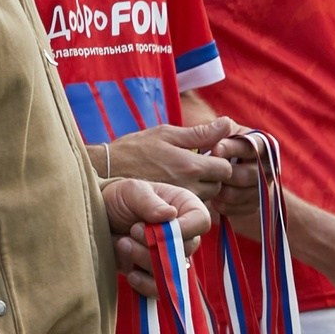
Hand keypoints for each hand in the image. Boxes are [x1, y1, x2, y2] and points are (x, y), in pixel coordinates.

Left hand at [102, 177, 212, 297]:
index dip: (184, 229)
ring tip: (123, 243)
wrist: (98, 217)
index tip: (158, 228)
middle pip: (186, 249)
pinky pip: (161, 290)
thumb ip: (149, 202)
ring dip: (145, 260)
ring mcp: (171, 257)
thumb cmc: (119, 198)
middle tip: (132, 230)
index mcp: (185, 208)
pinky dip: (145, 284)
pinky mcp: (155, 275)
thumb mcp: (132, 191)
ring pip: (172, 271)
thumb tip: (170, 215)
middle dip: (156, 244)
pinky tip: (131, 274)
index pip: (201, 222)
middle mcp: (184, 234)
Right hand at [105, 118, 249, 206]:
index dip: (220, 158)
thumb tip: (228, 123)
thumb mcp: (165, 133)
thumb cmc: (134, 149)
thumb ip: (200, 132)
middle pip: (219, 185)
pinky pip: (191, 206)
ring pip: (207, 198)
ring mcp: (179, 200)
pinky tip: (176, 186)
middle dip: (213, 175)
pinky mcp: (170, 209)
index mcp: (190, 165)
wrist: (106, 171)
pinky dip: (189, 197)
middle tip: (196, 163)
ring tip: (185, 175)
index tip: (209, 152)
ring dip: (202, 187)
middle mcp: (188, 186)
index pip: (226, 168)